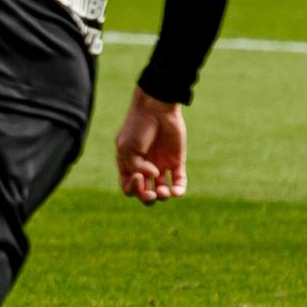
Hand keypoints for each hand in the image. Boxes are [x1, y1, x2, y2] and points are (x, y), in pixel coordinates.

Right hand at [114, 89, 187, 203]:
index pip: (129, 187)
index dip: (132, 189)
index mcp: (128, 164)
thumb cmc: (137, 126)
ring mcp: (160, 165)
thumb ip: (137, 167)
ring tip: (164, 192)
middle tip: (151, 193)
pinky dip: (179, 190)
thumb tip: (155, 177)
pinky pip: (179, 181)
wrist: (156, 108)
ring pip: (162, 190)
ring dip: (163, 196)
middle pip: (145, 193)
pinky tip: (176, 192)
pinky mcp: (176, 161)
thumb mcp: (127, 148)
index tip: (137, 176)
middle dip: (147, 198)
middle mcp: (144, 167)